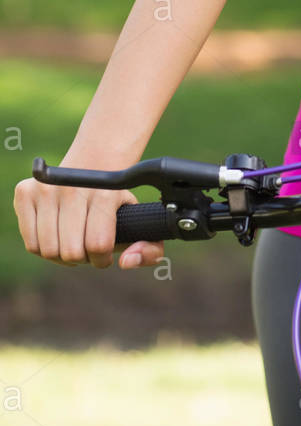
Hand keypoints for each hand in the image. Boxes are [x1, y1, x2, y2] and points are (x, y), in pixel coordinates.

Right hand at [13, 172, 164, 270]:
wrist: (94, 162)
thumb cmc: (116, 200)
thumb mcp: (141, 220)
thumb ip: (150, 250)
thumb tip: (126, 263)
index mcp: (105, 194)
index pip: (97, 245)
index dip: (102, 259)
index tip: (104, 252)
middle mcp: (72, 189)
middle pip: (71, 252)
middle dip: (82, 258)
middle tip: (88, 246)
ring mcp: (45, 189)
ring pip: (48, 251)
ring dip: (62, 255)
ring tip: (73, 241)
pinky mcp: (24, 192)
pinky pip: (31, 243)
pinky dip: (44, 247)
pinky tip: (57, 236)